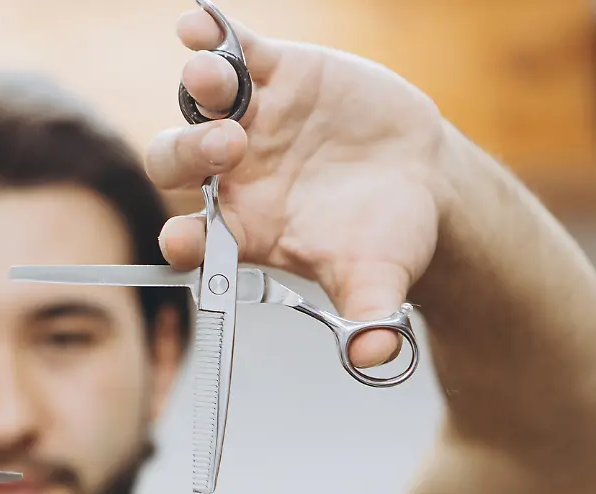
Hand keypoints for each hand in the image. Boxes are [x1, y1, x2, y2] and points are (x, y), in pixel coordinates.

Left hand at [146, 6, 458, 367]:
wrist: (417, 175)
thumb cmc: (385, 235)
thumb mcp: (381, 278)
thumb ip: (370, 316)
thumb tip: (373, 357)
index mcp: (241, 230)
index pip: (191, 240)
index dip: (181, 242)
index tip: (183, 241)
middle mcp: (228, 175)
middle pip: (178, 163)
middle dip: (191, 153)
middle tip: (229, 145)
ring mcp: (244, 119)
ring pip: (200, 103)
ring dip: (201, 90)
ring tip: (212, 77)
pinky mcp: (270, 73)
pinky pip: (231, 51)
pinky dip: (213, 36)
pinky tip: (200, 23)